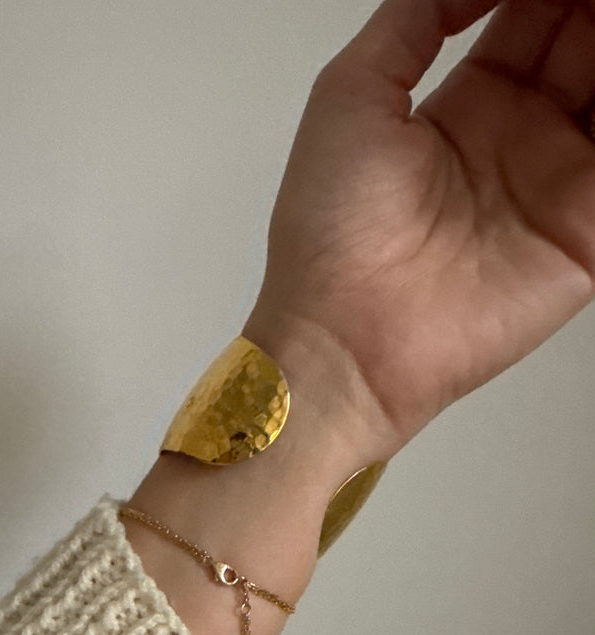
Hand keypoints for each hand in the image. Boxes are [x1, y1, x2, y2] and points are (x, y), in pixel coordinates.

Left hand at [248, 0, 594, 452]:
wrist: (346, 336)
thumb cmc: (330, 233)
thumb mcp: (351, 94)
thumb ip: (414, 19)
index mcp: (463, 106)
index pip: (533, 14)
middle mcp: (517, 140)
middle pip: (585, 43)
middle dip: (591, 6)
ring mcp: (557, 185)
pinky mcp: (587, 234)